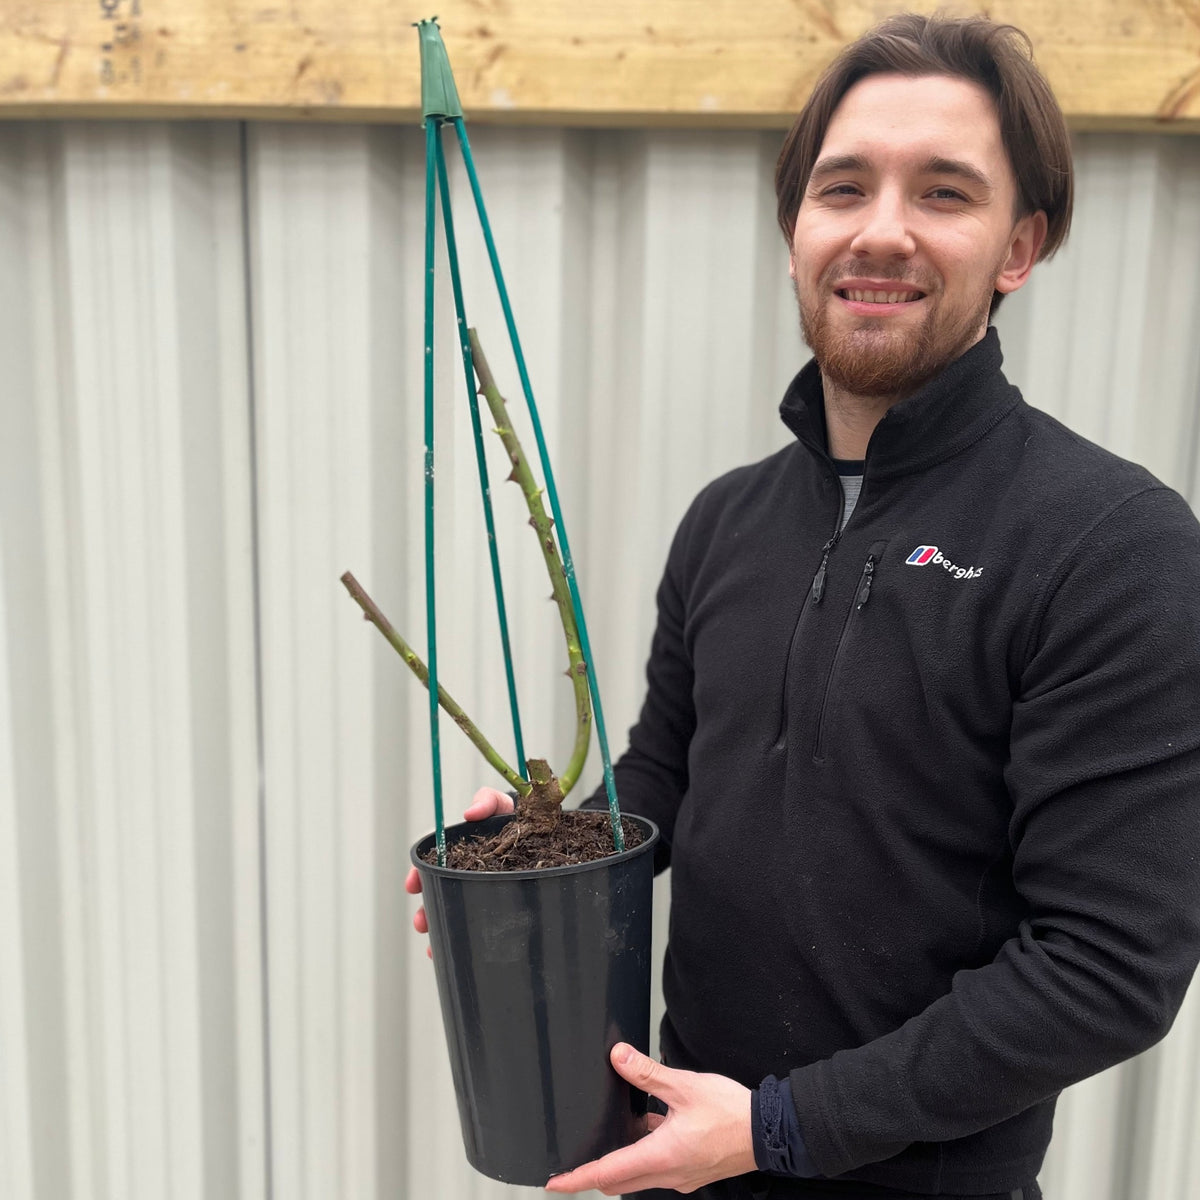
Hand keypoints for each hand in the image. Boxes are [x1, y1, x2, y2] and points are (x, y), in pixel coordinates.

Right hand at [405, 787, 514, 957]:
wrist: (545, 830)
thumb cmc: (517, 818)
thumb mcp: (501, 806)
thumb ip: (486, 802)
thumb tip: (469, 813)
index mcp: (463, 852)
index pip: (434, 864)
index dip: (421, 875)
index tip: (412, 885)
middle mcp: (467, 873)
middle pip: (440, 893)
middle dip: (426, 909)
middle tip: (421, 922)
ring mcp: (482, 890)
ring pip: (455, 911)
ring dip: (441, 927)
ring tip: (434, 944)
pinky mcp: (500, 903)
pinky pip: (480, 923)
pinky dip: (466, 939)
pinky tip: (455, 951)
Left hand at [544, 1044, 755, 1194]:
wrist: (768, 1131)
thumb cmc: (731, 1112)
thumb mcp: (685, 1086)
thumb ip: (648, 1073)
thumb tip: (619, 1058)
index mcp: (662, 1156)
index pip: (608, 1172)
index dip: (578, 1178)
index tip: (555, 1183)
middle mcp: (668, 1174)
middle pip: (619, 1179)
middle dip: (595, 1171)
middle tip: (573, 1162)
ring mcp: (681, 1176)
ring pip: (639, 1174)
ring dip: (623, 1159)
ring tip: (612, 1132)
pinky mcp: (691, 1171)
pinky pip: (658, 1167)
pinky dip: (645, 1152)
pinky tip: (650, 1125)